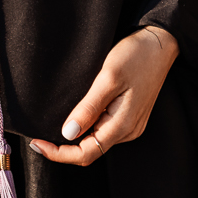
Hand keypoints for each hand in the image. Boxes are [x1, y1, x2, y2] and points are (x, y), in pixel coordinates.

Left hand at [29, 26, 177, 165]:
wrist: (160, 43)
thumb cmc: (136, 56)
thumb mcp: (108, 78)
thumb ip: (89, 108)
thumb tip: (68, 134)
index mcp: (123, 125)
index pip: (86, 154)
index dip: (59, 154)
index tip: (36, 143)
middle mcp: (128, 130)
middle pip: (90, 151)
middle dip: (63, 148)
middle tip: (38, 135)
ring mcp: (131, 125)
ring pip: (96, 141)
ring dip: (74, 139)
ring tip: (52, 125)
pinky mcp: (131, 116)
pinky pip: (104, 130)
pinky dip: (86, 129)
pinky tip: (76, 117)